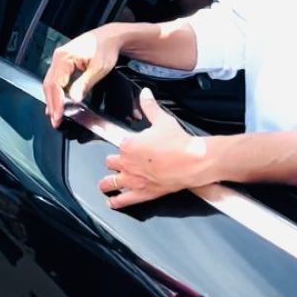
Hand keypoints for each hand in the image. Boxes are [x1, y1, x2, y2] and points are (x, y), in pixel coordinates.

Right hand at [42, 25, 124, 127]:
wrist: (110, 37)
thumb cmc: (106, 49)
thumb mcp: (98, 69)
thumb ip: (84, 84)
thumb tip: (74, 99)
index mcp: (64, 58)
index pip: (55, 84)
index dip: (56, 102)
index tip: (58, 116)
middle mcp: (58, 57)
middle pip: (49, 84)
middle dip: (51, 104)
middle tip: (55, 120)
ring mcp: (60, 59)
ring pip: (50, 82)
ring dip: (52, 99)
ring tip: (56, 115)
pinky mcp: (64, 62)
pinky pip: (55, 79)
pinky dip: (56, 92)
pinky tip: (59, 102)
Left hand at [99, 88, 207, 208]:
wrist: (193, 160)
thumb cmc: (178, 141)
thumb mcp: (162, 120)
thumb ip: (150, 106)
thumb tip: (145, 93)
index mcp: (128, 144)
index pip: (117, 145)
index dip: (123, 146)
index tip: (127, 146)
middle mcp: (127, 163)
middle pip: (111, 163)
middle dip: (113, 162)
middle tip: (117, 162)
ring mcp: (134, 180)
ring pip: (112, 182)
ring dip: (107, 183)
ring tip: (103, 185)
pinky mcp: (144, 193)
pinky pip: (125, 200)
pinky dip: (117, 202)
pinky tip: (112, 203)